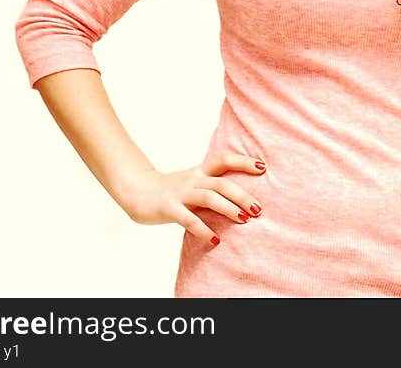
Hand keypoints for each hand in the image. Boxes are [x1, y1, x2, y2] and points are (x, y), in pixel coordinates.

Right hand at [117, 152, 266, 246]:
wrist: (137, 190)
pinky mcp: (169, 208)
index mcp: (199, 171)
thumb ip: (211, 185)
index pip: (224, 160)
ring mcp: (180, 193)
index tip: (263, 167)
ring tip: (244, 220)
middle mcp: (192, 179)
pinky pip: (189, 219)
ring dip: (228, 208)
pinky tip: (215, 241)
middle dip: (242, 195)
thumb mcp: (192, 181)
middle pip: (221, 183)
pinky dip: (203, 230)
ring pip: (209, 197)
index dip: (244, 162)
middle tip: (258, 209)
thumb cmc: (171, 189)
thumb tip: (240, 196)